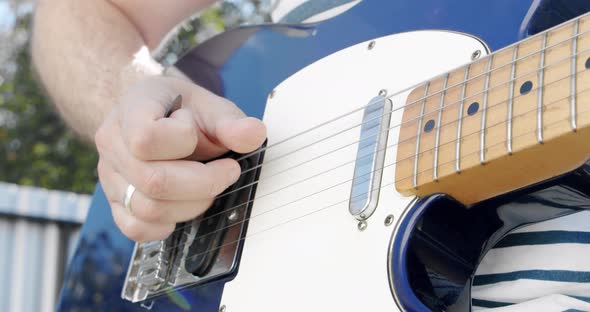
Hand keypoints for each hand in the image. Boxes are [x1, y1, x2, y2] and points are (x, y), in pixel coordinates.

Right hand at [95, 76, 265, 241]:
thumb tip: (254, 134)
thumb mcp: (209, 105)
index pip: (146, 138)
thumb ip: (230, 121)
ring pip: (147, 209)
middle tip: (227, 171)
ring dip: (192, 205)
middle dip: (203, 183)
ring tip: (207, 186)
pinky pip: (136, 229)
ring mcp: (110, 175)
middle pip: (153, 182)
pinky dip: (168, 224)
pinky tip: (184, 204)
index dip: (185, 142)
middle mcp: (112, 143)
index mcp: (131, 109)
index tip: (203, 137)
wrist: (157, 114)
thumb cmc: (183, 109)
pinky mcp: (116, 202)